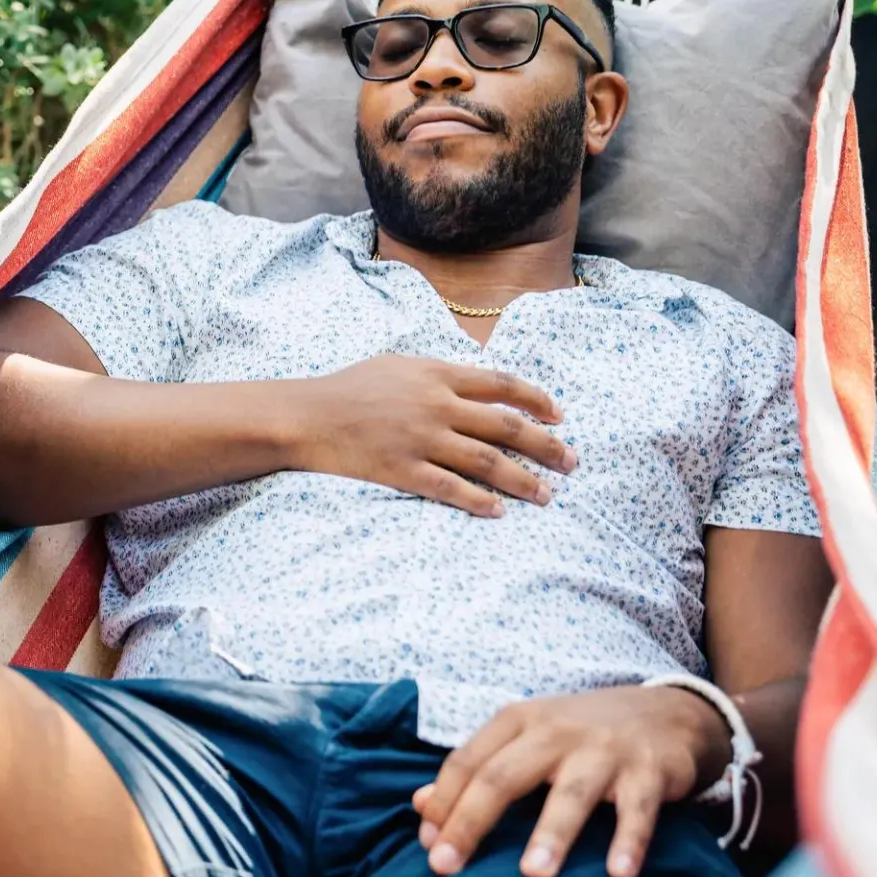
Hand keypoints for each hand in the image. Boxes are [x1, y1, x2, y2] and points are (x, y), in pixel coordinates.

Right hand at [285, 355, 576, 516]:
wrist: (304, 416)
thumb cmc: (347, 388)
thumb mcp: (397, 364)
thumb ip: (438, 372)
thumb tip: (476, 381)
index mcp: (436, 374)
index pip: (501, 385)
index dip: (537, 401)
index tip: (561, 417)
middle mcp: (434, 405)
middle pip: (505, 426)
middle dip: (546, 445)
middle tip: (572, 463)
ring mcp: (420, 439)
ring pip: (486, 461)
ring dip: (523, 480)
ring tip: (547, 495)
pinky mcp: (402, 470)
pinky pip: (450, 488)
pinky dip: (478, 500)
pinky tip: (498, 511)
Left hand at [414, 686, 733, 876]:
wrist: (667, 713)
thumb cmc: (581, 734)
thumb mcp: (525, 739)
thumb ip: (476, 768)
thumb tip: (421, 804)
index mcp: (519, 721)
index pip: (467, 761)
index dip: (443, 803)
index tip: (428, 846)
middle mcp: (556, 731)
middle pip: (502, 777)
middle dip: (471, 822)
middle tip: (447, 867)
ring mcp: (604, 749)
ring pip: (570, 793)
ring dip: (551, 833)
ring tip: (533, 874)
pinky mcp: (650, 770)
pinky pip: (638, 809)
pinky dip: (628, 841)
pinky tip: (618, 873)